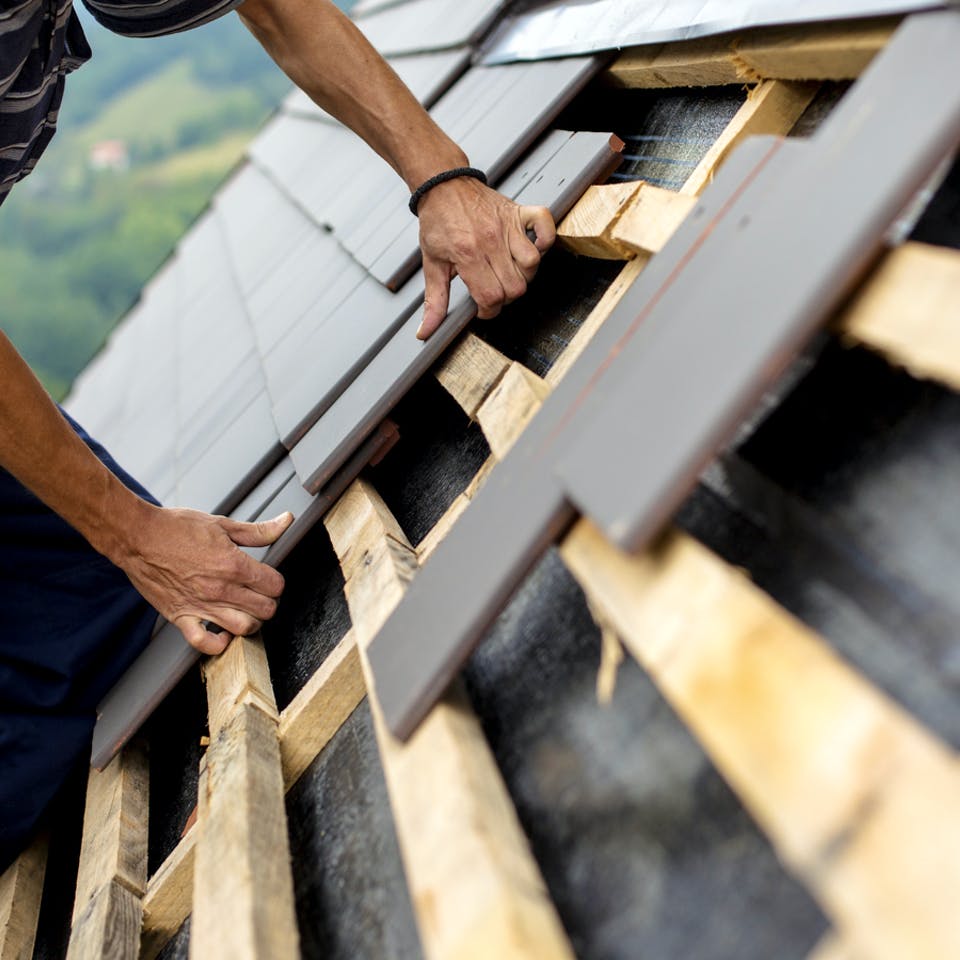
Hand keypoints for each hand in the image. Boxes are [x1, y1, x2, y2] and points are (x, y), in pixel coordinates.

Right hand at [116, 505, 293, 654]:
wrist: (138, 537)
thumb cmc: (177, 528)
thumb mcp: (222, 524)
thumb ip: (257, 531)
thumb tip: (286, 521)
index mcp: (234, 565)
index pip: (275, 585)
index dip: (276, 581)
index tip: (267, 578)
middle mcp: (221, 589)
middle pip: (265, 609)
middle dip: (268, 601)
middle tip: (258, 594)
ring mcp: (201, 605)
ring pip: (243, 628)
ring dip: (250, 622)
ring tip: (245, 611)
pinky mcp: (181, 617)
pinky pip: (204, 643)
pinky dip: (218, 644)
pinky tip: (222, 633)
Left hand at [416, 177, 555, 339]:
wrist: (442, 185)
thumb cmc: (438, 221)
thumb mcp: (431, 264)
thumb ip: (434, 300)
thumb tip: (425, 331)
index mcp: (468, 254)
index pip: (491, 297)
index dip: (488, 310)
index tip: (482, 307)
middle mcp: (491, 240)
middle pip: (515, 286)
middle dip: (505, 297)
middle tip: (492, 289)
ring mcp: (508, 225)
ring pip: (532, 263)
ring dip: (524, 275)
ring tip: (508, 272)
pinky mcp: (518, 212)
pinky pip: (545, 224)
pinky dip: (546, 238)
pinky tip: (534, 247)